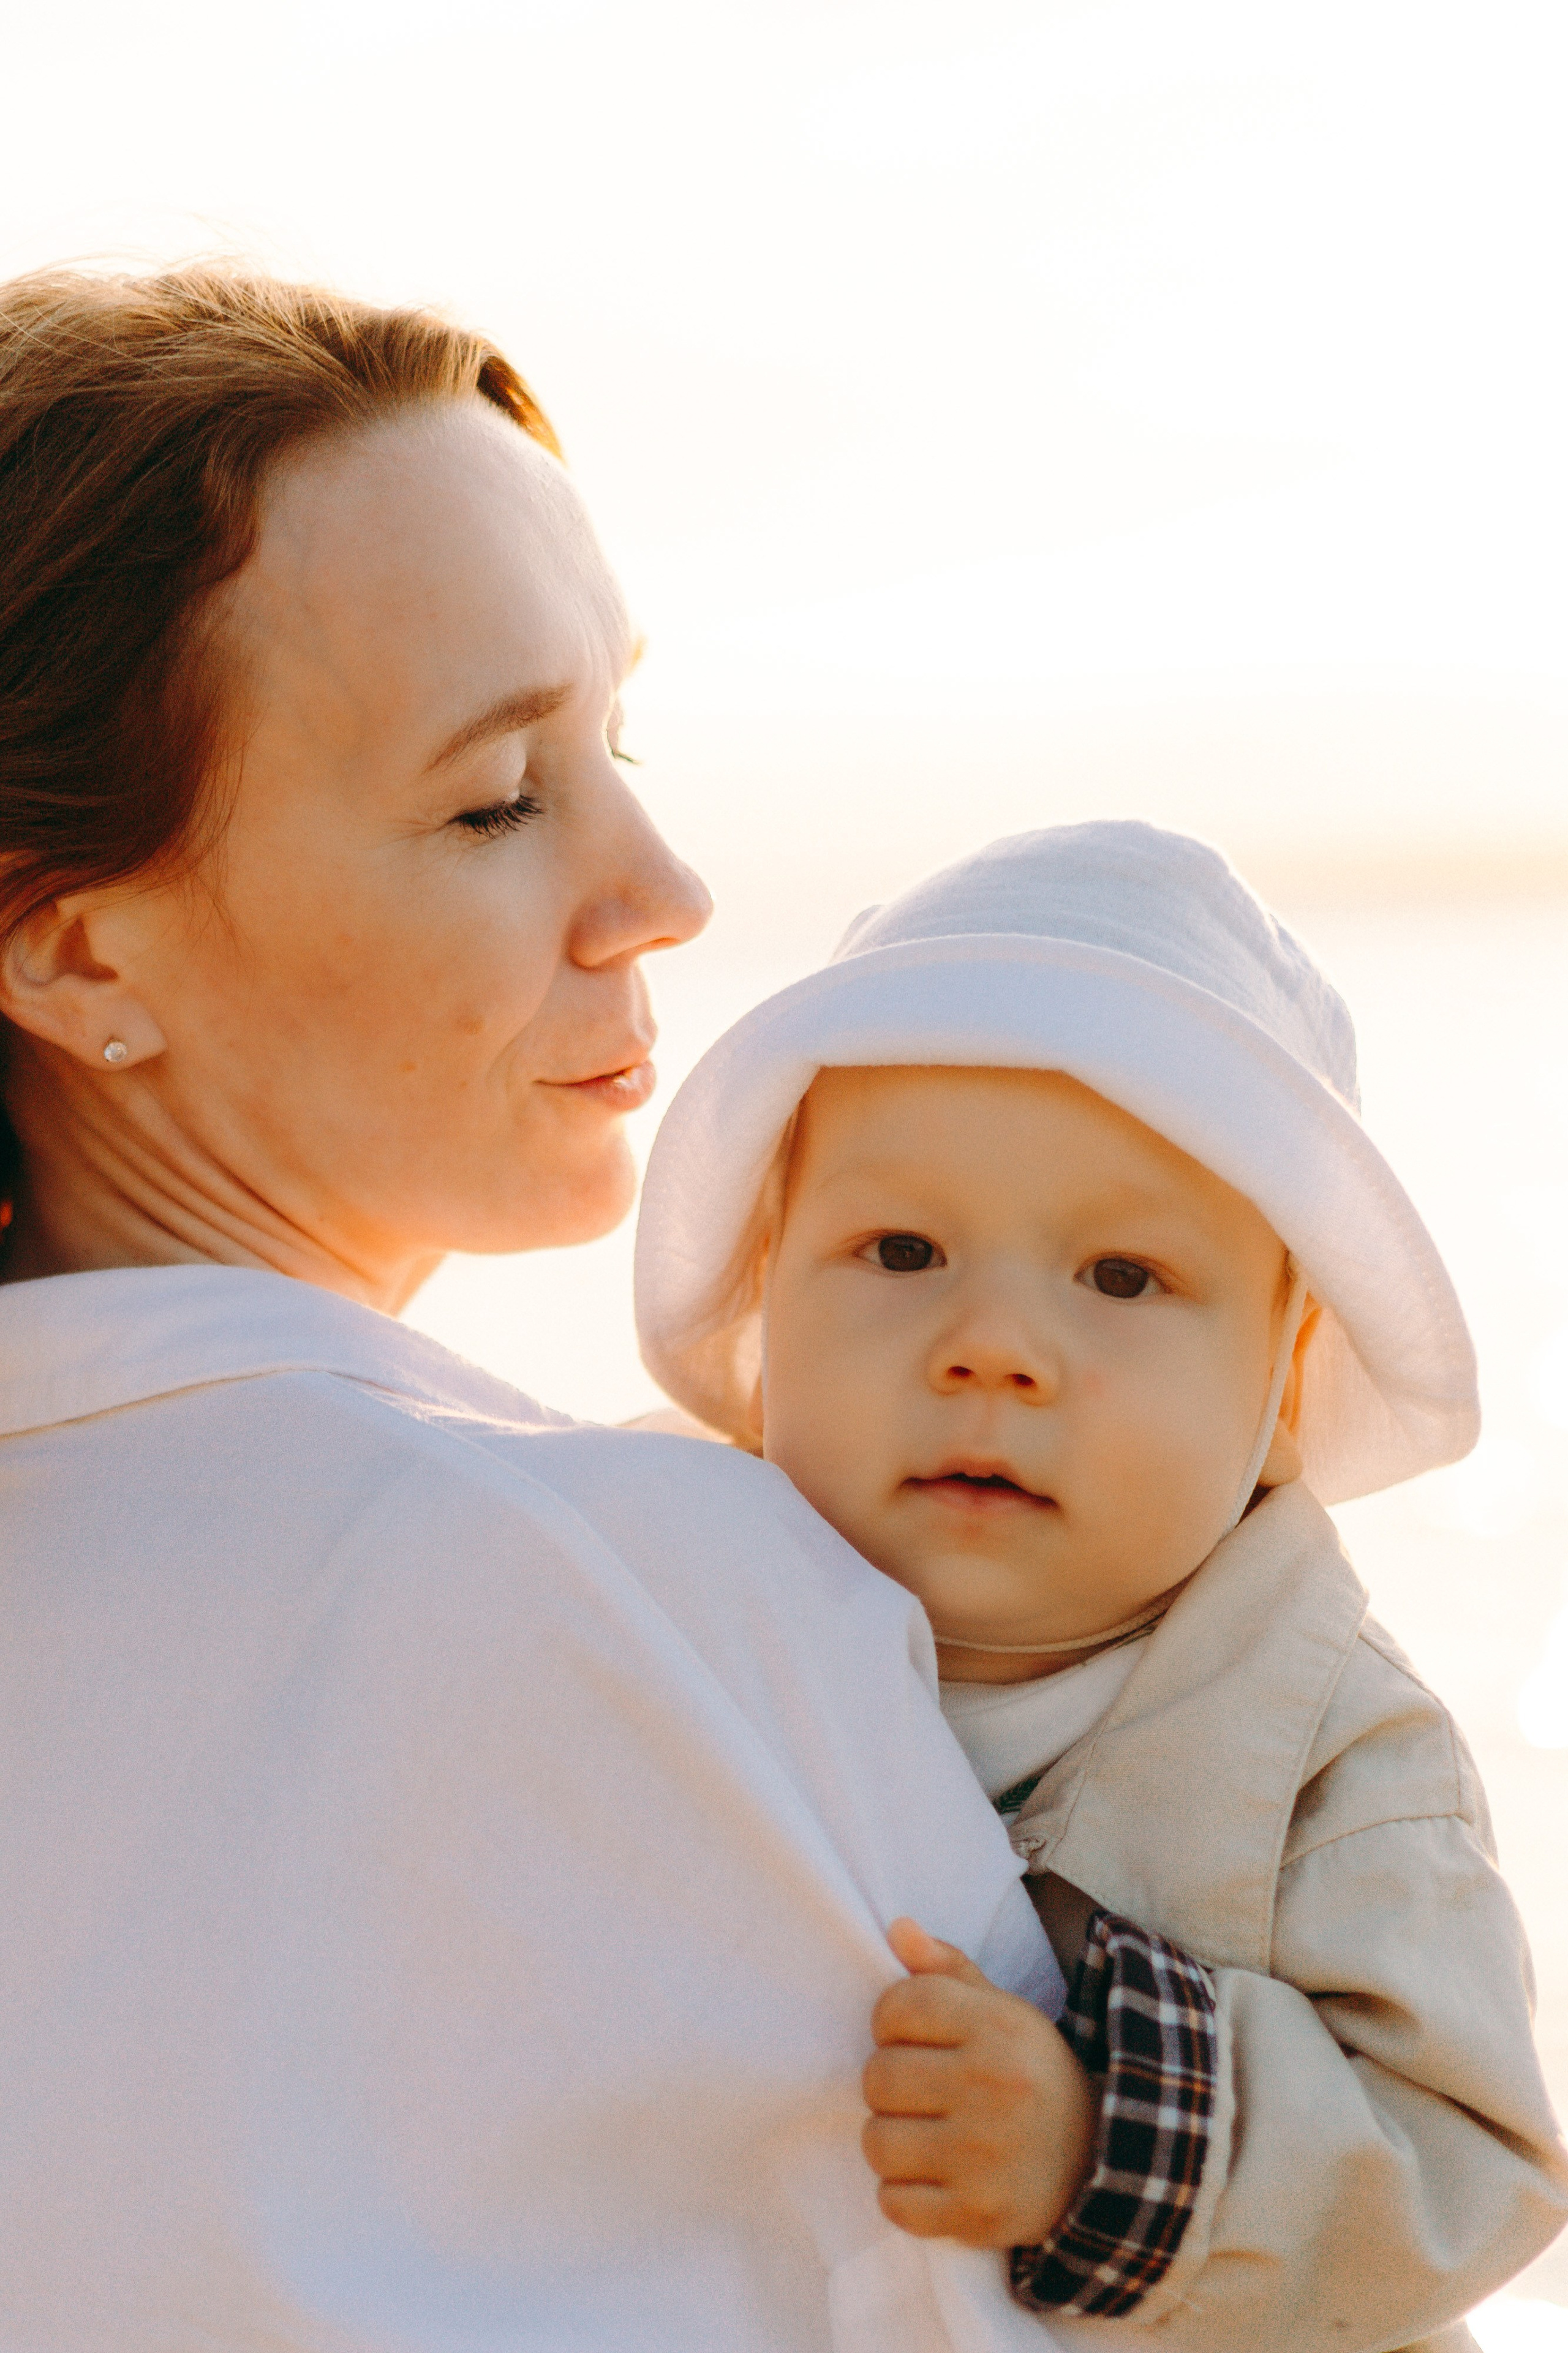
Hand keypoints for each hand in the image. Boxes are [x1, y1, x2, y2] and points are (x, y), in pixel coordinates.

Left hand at [861, 1917, 1096, 2248]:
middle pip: (878, 2077)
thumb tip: (897, 1927)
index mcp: (998, 2026)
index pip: (898, 2006)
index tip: (913, 2038)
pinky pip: (894, 2204)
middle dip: (889, 2085)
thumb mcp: (1003, 2012)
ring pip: (877, 2143)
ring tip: (924, 2136)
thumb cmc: (1032, 2075)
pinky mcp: (978, 2215)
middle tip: (920, 2093)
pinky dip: (904, 2196)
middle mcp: (993, 2086)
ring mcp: (985, 2156)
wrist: (1102, 2163)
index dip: (890, 2021)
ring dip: (891, 2142)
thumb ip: (946, 1969)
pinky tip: (935, 2179)